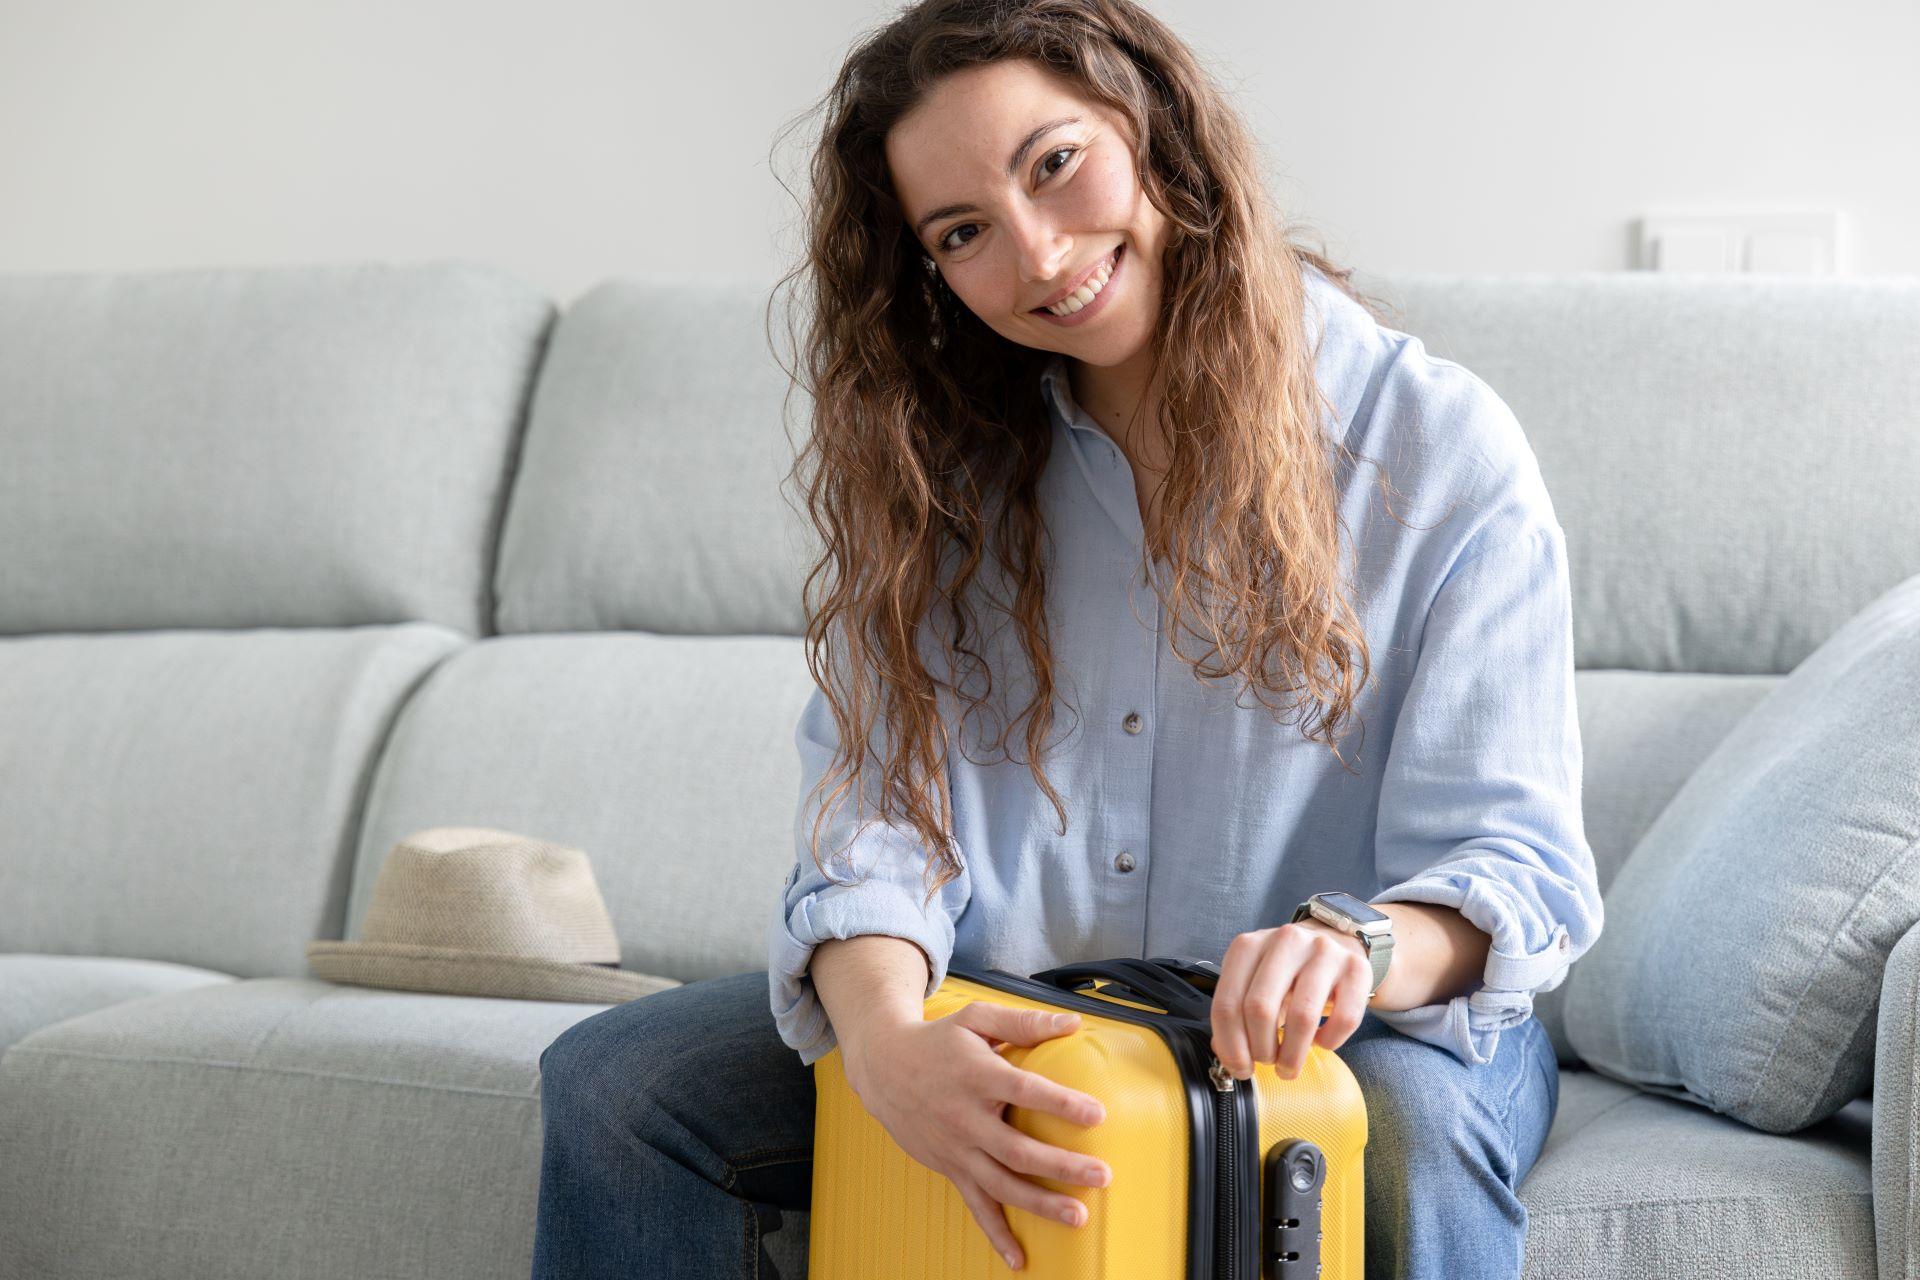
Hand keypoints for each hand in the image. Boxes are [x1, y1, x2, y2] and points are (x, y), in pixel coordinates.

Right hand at [844, 1004, 1111, 1271]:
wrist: (883, 1068)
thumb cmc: (938, 1041)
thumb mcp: (977, 1019)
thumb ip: (1024, 1020)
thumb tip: (1073, 1022)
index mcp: (977, 1075)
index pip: (1024, 1091)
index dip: (1060, 1104)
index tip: (1097, 1115)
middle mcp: (966, 1117)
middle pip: (1017, 1149)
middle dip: (1061, 1166)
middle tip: (1101, 1175)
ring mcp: (957, 1148)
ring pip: (1001, 1184)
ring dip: (1040, 1203)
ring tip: (1078, 1215)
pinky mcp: (950, 1167)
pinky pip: (975, 1205)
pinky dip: (996, 1235)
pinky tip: (1019, 1258)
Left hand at [1210, 921, 1371, 1080]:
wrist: (1335, 941)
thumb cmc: (1288, 972)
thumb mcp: (1254, 982)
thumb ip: (1237, 1014)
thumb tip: (1230, 1056)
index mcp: (1248, 946)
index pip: (1227, 1004)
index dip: (1231, 1046)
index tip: (1240, 1068)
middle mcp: (1284, 942)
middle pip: (1260, 1009)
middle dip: (1261, 1050)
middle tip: (1267, 1063)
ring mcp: (1323, 951)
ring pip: (1303, 1016)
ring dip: (1293, 1054)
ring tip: (1289, 1065)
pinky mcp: (1356, 967)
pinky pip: (1344, 1019)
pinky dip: (1330, 1041)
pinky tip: (1321, 1041)